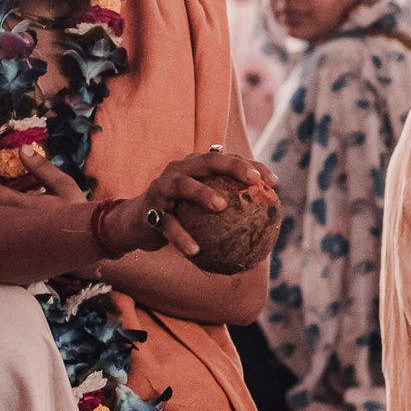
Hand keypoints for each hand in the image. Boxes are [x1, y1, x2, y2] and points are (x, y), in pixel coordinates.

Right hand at [130, 148, 277, 258]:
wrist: (137, 224)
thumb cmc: (179, 215)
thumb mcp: (202, 210)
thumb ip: (229, 211)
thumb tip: (267, 227)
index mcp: (196, 166)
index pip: (227, 159)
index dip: (251, 165)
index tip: (273, 181)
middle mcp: (179, 170)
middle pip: (208, 162)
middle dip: (232, 167)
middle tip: (254, 181)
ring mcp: (163, 188)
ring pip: (184, 186)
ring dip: (203, 193)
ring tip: (221, 206)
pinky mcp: (150, 210)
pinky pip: (167, 224)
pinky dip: (181, 237)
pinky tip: (195, 251)